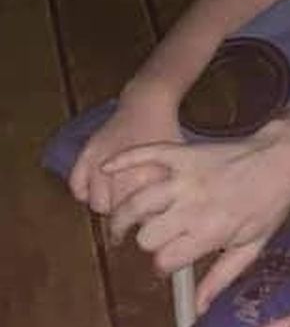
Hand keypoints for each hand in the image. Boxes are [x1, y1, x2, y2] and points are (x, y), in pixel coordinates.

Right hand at [69, 90, 182, 213]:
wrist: (148, 104)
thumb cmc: (167, 132)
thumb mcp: (176, 163)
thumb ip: (167, 190)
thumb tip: (163, 218)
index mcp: (146, 179)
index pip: (140, 218)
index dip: (145, 222)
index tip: (149, 220)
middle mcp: (121, 175)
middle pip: (117, 216)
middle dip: (125, 218)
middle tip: (132, 213)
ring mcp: (100, 165)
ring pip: (97, 204)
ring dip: (106, 206)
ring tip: (116, 200)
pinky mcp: (86, 154)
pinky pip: (77, 186)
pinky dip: (84, 192)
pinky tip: (96, 190)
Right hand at [102, 125, 289, 291]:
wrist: (283, 159)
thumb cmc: (270, 204)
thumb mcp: (252, 245)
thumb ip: (222, 277)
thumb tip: (197, 310)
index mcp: (211, 231)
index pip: (165, 260)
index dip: (163, 266)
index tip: (169, 262)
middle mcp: (194, 206)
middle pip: (146, 236)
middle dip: (146, 243)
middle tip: (153, 240)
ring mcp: (186, 177)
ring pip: (136, 202)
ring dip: (123, 215)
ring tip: (121, 225)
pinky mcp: (184, 153)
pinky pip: (147, 153)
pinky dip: (124, 159)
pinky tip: (107, 166)